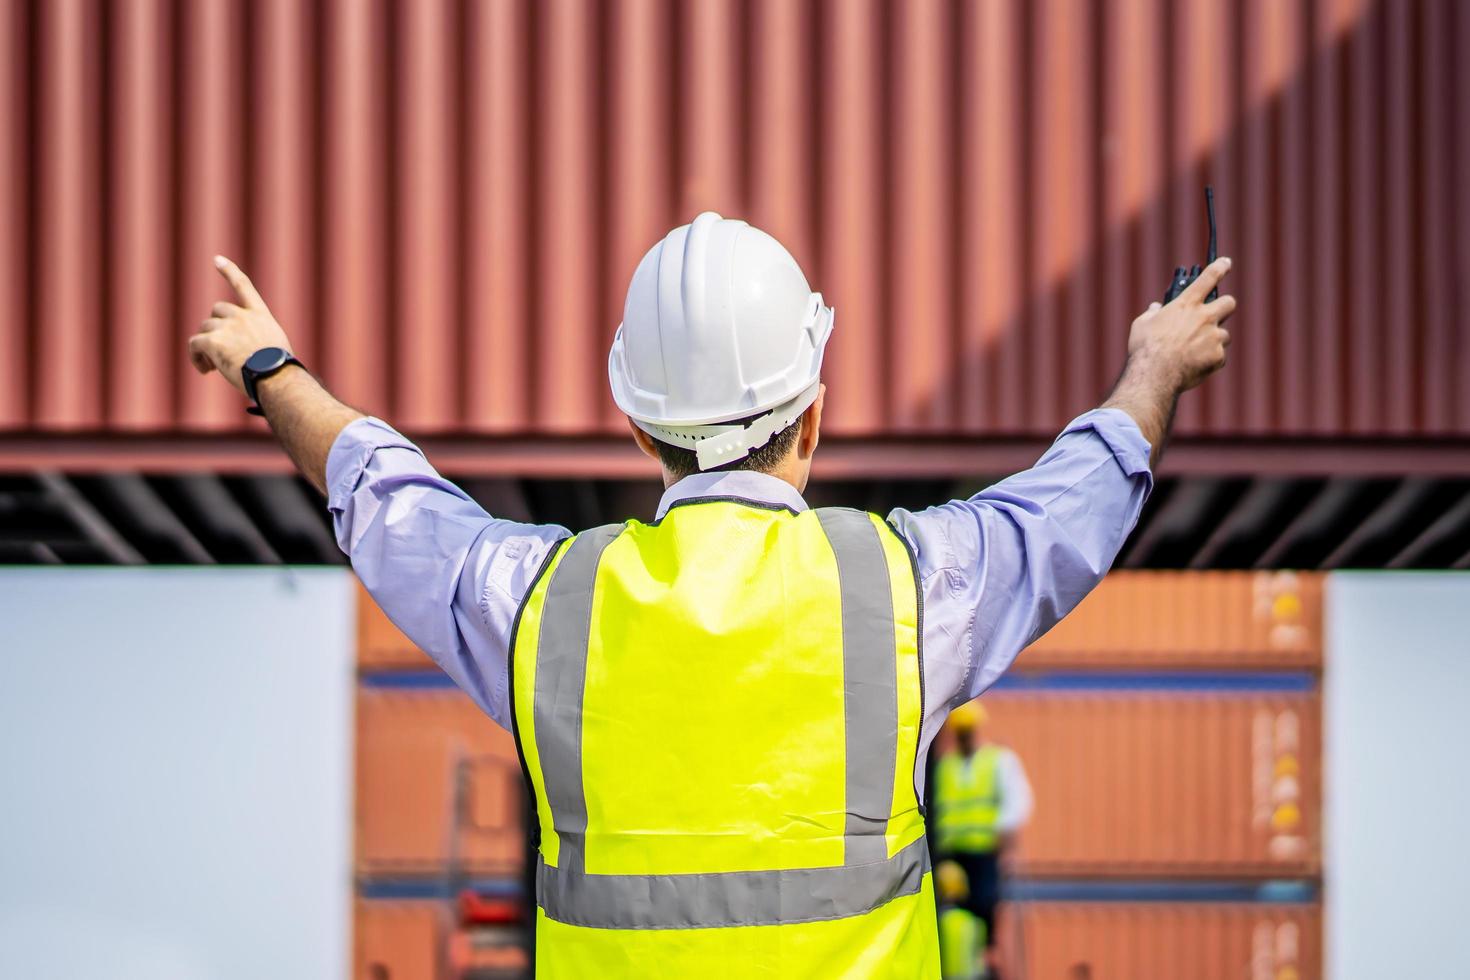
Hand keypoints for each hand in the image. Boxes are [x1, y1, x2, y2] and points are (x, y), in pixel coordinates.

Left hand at [187, 256, 292, 394]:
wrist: (276, 377)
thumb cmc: (280, 371)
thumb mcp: (275, 347)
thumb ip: (257, 340)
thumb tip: (239, 351)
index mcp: (261, 315)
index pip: (243, 286)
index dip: (230, 271)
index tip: (217, 260)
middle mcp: (243, 316)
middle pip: (217, 311)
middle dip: (215, 327)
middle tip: (218, 352)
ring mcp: (227, 327)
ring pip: (205, 329)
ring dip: (206, 346)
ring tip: (213, 366)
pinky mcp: (213, 341)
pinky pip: (195, 344)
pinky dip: (196, 357)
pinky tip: (205, 370)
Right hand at [1125, 256, 1235, 393]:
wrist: (1154, 375)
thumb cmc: (1144, 348)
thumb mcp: (1142, 324)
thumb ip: (1153, 313)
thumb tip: (1156, 308)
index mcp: (1186, 304)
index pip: (1209, 277)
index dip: (1220, 267)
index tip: (1226, 263)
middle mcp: (1204, 317)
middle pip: (1229, 303)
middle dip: (1225, 306)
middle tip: (1214, 315)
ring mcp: (1213, 337)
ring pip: (1224, 335)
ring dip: (1213, 340)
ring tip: (1194, 351)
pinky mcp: (1218, 357)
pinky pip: (1219, 356)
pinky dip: (1209, 361)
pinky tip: (1194, 365)